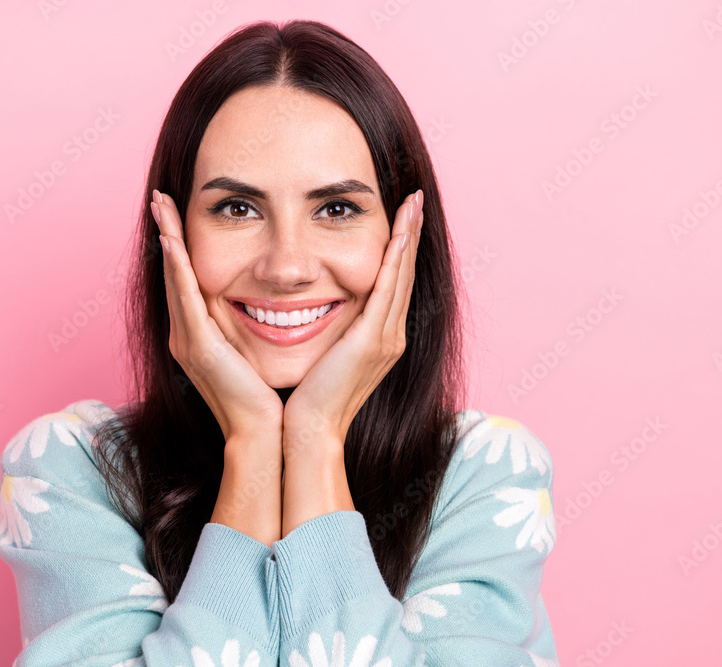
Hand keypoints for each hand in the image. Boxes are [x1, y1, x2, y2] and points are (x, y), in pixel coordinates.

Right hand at [152, 189, 283, 442]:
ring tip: (161, 206)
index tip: (176, 213)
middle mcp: (185, 335)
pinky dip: (178, 269)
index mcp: (197, 335)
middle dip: (166, 232)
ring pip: (175, 279)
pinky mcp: (198, 347)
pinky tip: (172, 243)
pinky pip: (185, 299)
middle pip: (173, 273)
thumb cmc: (263, 397)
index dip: (179, 246)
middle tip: (160, 197)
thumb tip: (272, 303)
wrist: (260, 433)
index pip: (186, 280)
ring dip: (167, 239)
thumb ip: (250, 327)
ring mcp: (187, 341)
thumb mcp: (253, 352)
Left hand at [282, 189, 423, 452]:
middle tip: (414, 200)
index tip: (402, 219)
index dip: (400, 250)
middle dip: (411, 234)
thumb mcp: (323, 355)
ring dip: (408, 237)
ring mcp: (386, 339)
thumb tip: (310, 307)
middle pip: (405, 274)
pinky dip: (395, 260)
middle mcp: (390, 336)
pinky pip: (388, 290)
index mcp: (379, 339)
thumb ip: (328, 331)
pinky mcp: (372, 341)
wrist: (308, 431)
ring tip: (411, 205)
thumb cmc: (307, 398)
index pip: (394, 284)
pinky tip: (398, 234)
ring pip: (402, 276)